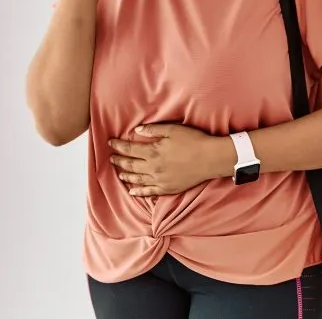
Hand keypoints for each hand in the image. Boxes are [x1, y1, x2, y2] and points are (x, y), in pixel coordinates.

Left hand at [108, 124, 229, 196]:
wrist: (210, 159)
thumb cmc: (194, 141)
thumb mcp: (173, 130)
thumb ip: (153, 130)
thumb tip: (137, 130)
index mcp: (153, 151)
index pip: (130, 148)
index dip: (118, 145)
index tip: (110, 142)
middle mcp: (153, 167)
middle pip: (130, 164)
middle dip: (119, 160)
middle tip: (111, 157)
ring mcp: (159, 180)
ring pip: (137, 179)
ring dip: (125, 175)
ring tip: (119, 172)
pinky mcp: (167, 188)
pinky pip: (148, 192)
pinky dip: (138, 192)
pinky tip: (132, 191)